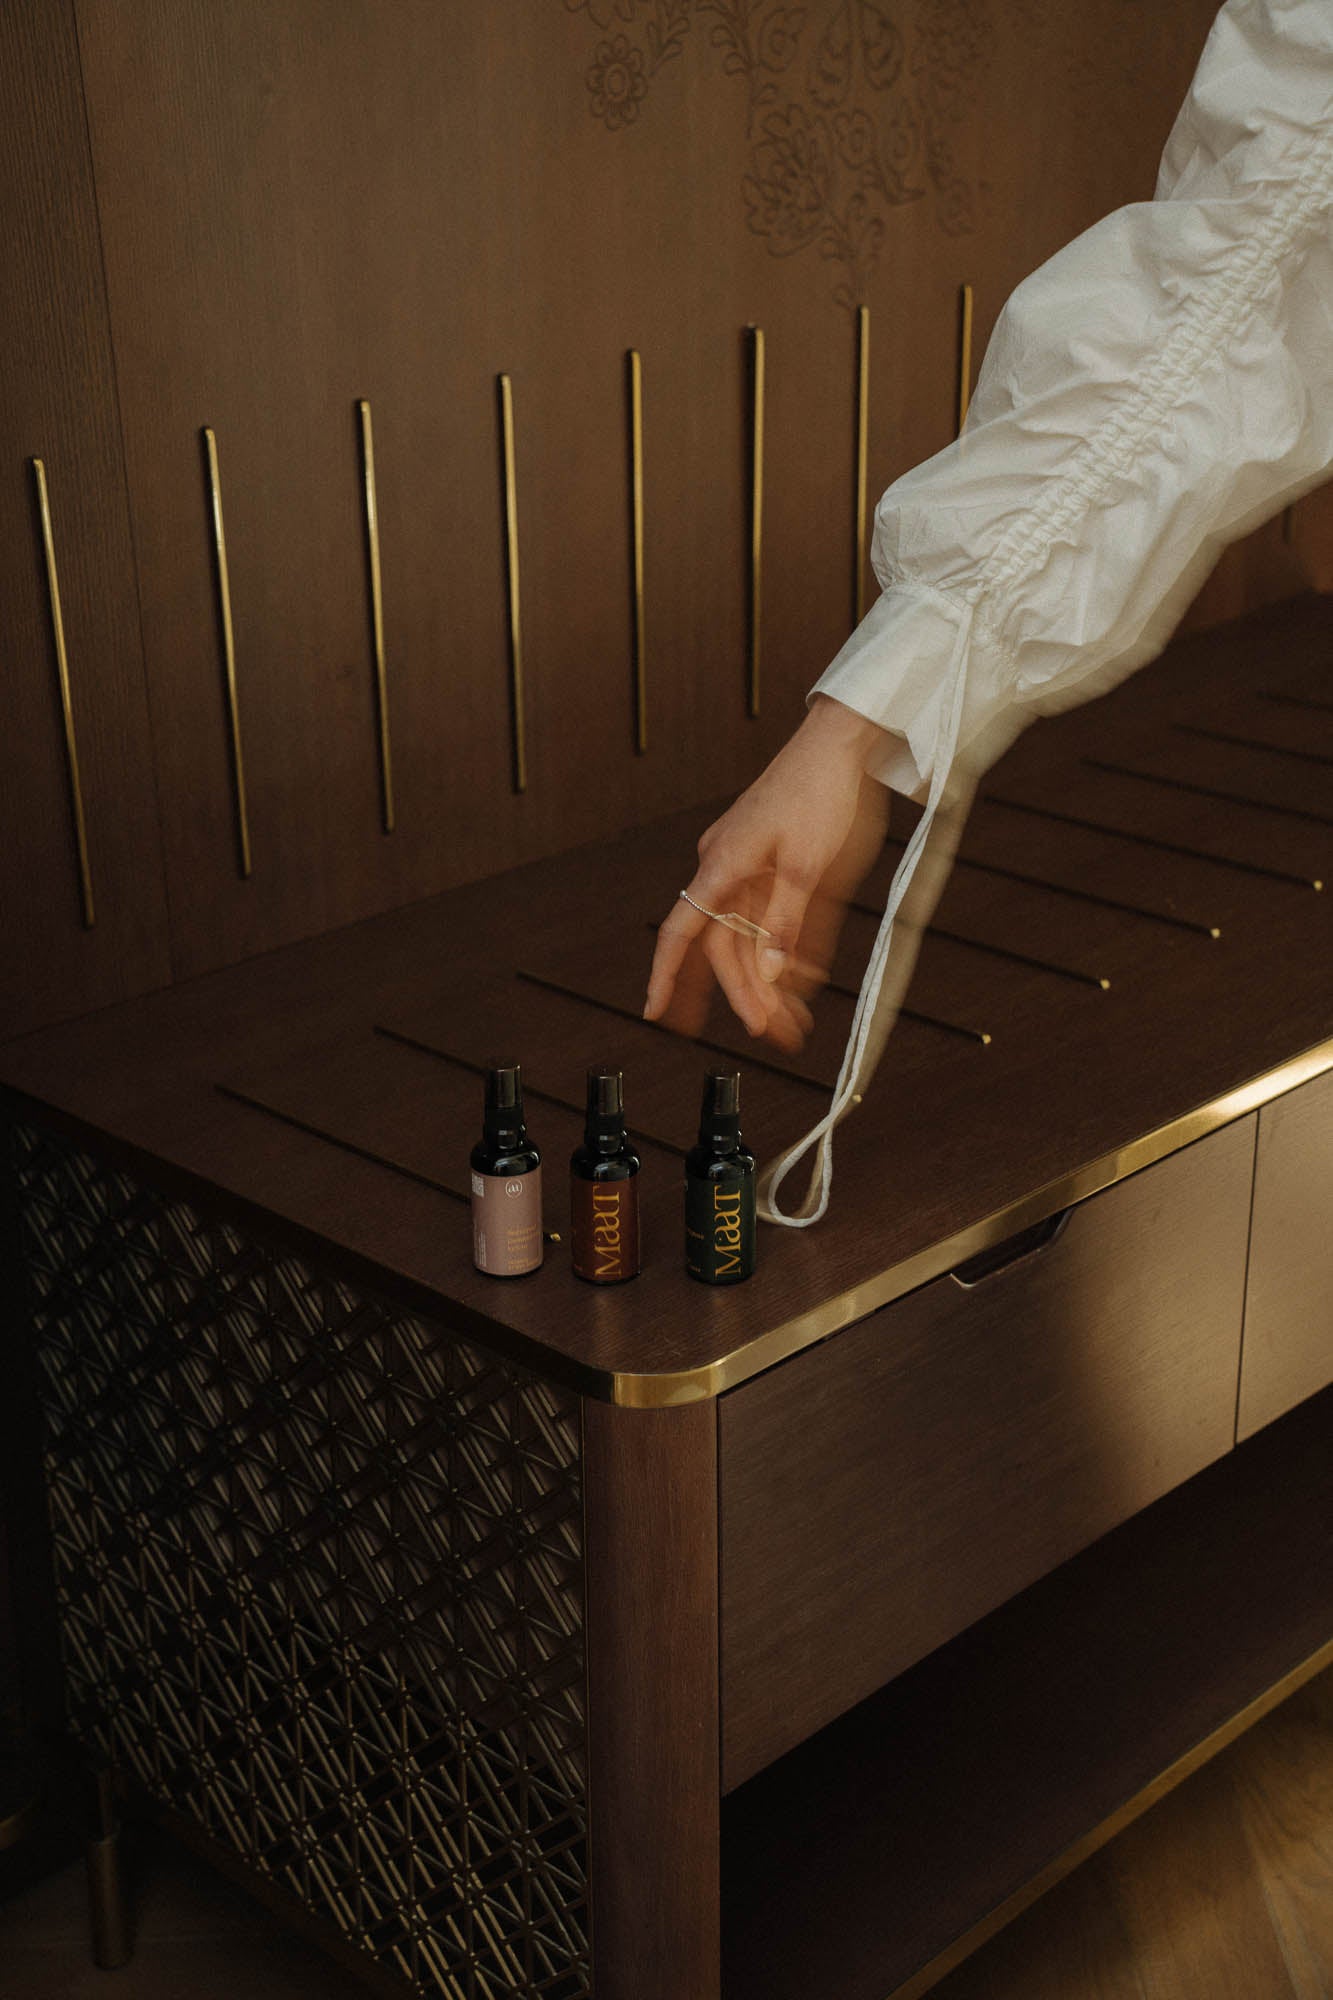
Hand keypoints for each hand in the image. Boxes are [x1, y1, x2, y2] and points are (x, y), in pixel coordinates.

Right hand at [643, 696, 893, 1049]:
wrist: (845, 742)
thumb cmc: (822, 791)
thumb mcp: (810, 867)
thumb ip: (785, 924)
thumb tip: (767, 974)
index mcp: (723, 865)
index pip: (682, 932)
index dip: (666, 975)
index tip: (655, 1013)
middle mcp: (727, 869)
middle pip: (725, 946)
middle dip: (744, 994)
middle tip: (767, 1032)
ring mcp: (751, 867)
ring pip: (751, 938)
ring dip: (770, 980)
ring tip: (791, 1021)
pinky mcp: (777, 865)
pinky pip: (773, 920)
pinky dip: (785, 952)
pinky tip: (801, 983)